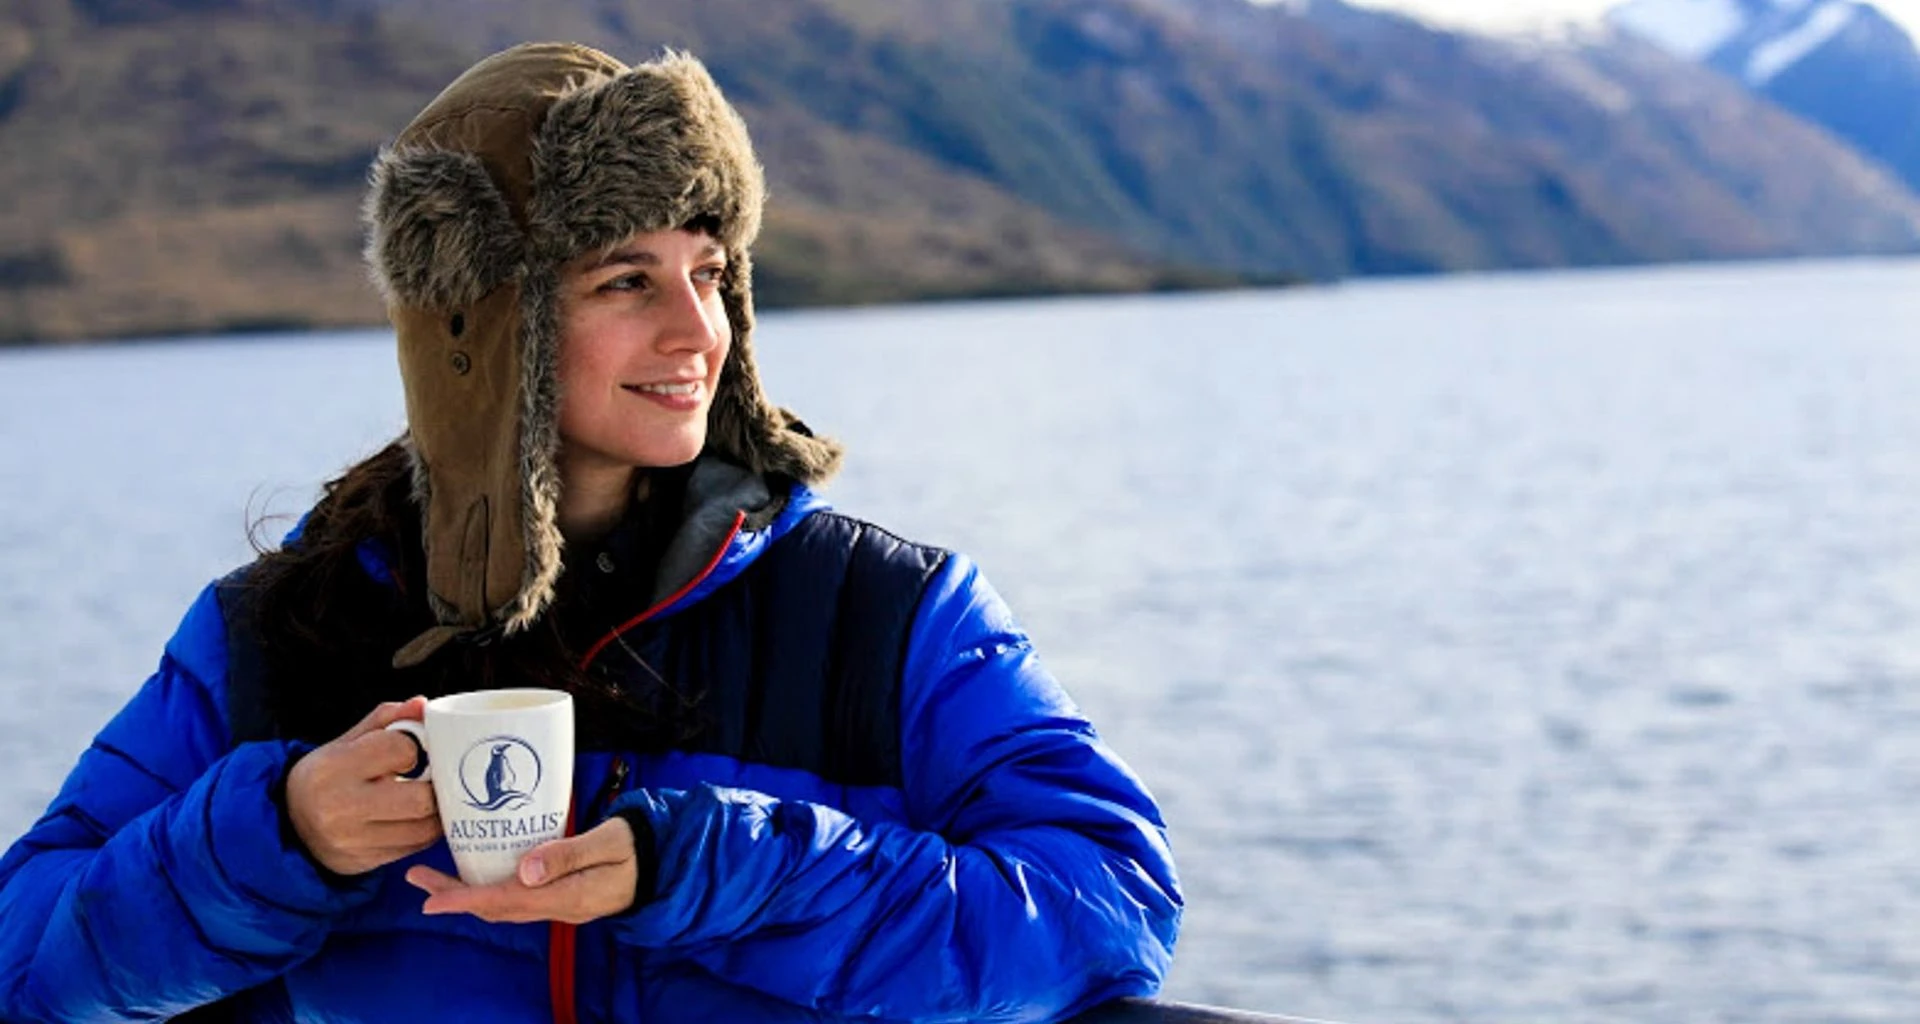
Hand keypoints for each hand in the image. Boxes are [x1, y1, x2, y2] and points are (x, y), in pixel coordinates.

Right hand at [285, 697, 441, 876]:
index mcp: (334, 768)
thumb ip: (386, 720)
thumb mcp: (347, 742)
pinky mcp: (364, 862)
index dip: (415, 747)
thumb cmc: (327, 776)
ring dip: (436, 811)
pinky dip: (426, 831)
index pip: (401, 750)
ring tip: (428, 796)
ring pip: (424, 828)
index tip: (410, 750)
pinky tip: (418, 817)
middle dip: (435, 785)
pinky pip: (415, 847)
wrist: (290, 825)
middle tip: (433, 776)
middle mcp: (340, 807)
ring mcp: (352, 841)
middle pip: (420, 799)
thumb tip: (422, 704)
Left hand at [405, 818, 637, 923]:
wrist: (663, 862)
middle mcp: (557, 906)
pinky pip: (516, 899)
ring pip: (503, 905)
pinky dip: (488, 891)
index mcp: (567, 896)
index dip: (466, 900)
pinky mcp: (560, 896)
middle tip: (417, 879)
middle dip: (454, 897)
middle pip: (496, 907)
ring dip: (467, 895)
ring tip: (434, 880)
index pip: (507, 901)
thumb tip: (525, 871)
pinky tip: (476, 877)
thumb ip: (568, 854)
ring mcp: (558, 904)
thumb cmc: (637, 846)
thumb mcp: (608, 843)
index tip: (432, 900)